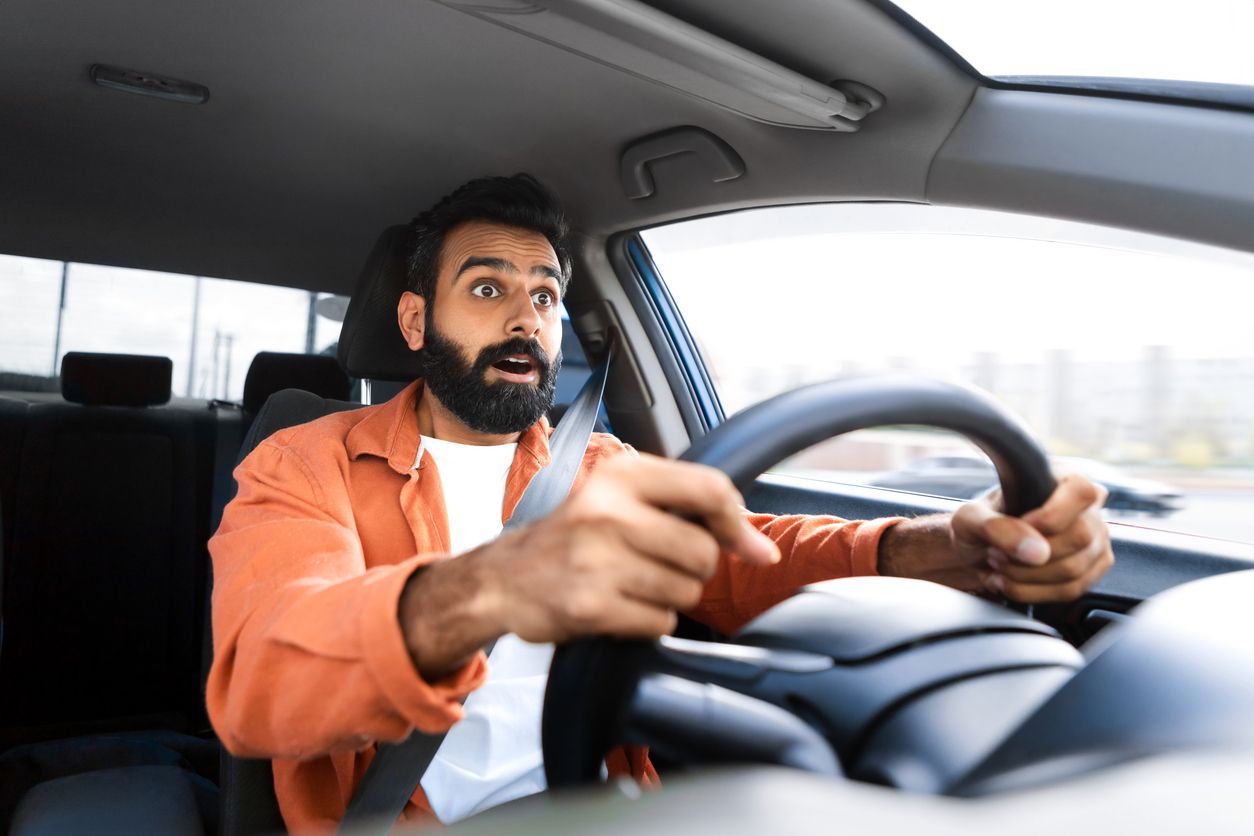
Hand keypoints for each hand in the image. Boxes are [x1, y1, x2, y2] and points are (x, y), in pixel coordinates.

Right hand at [399, 453, 778, 677]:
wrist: (503, 580)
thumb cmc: (573, 538)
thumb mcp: (619, 499)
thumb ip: (689, 510)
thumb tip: (762, 550)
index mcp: (621, 475)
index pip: (709, 489)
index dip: (738, 524)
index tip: (750, 548)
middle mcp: (608, 511)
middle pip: (702, 552)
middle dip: (692, 568)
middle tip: (656, 564)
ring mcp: (597, 559)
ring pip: (685, 590)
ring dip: (669, 596)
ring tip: (630, 584)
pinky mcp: (590, 605)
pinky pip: (660, 621)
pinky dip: (648, 621)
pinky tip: (618, 605)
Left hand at [880, 473, 1112, 603]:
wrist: (966, 556)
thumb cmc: (966, 529)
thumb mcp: (969, 521)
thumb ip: (998, 528)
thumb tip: (1036, 549)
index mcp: (1059, 482)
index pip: (1085, 490)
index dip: (1055, 515)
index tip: (1023, 529)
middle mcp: (1084, 510)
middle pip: (1082, 538)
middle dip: (1032, 556)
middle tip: (996, 556)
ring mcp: (1090, 542)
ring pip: (1079, 569)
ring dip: (1032, 577)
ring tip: (998, 569)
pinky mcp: (1086, 572)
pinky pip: (1076, 590)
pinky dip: (1038, 593)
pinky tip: (1011, 584)